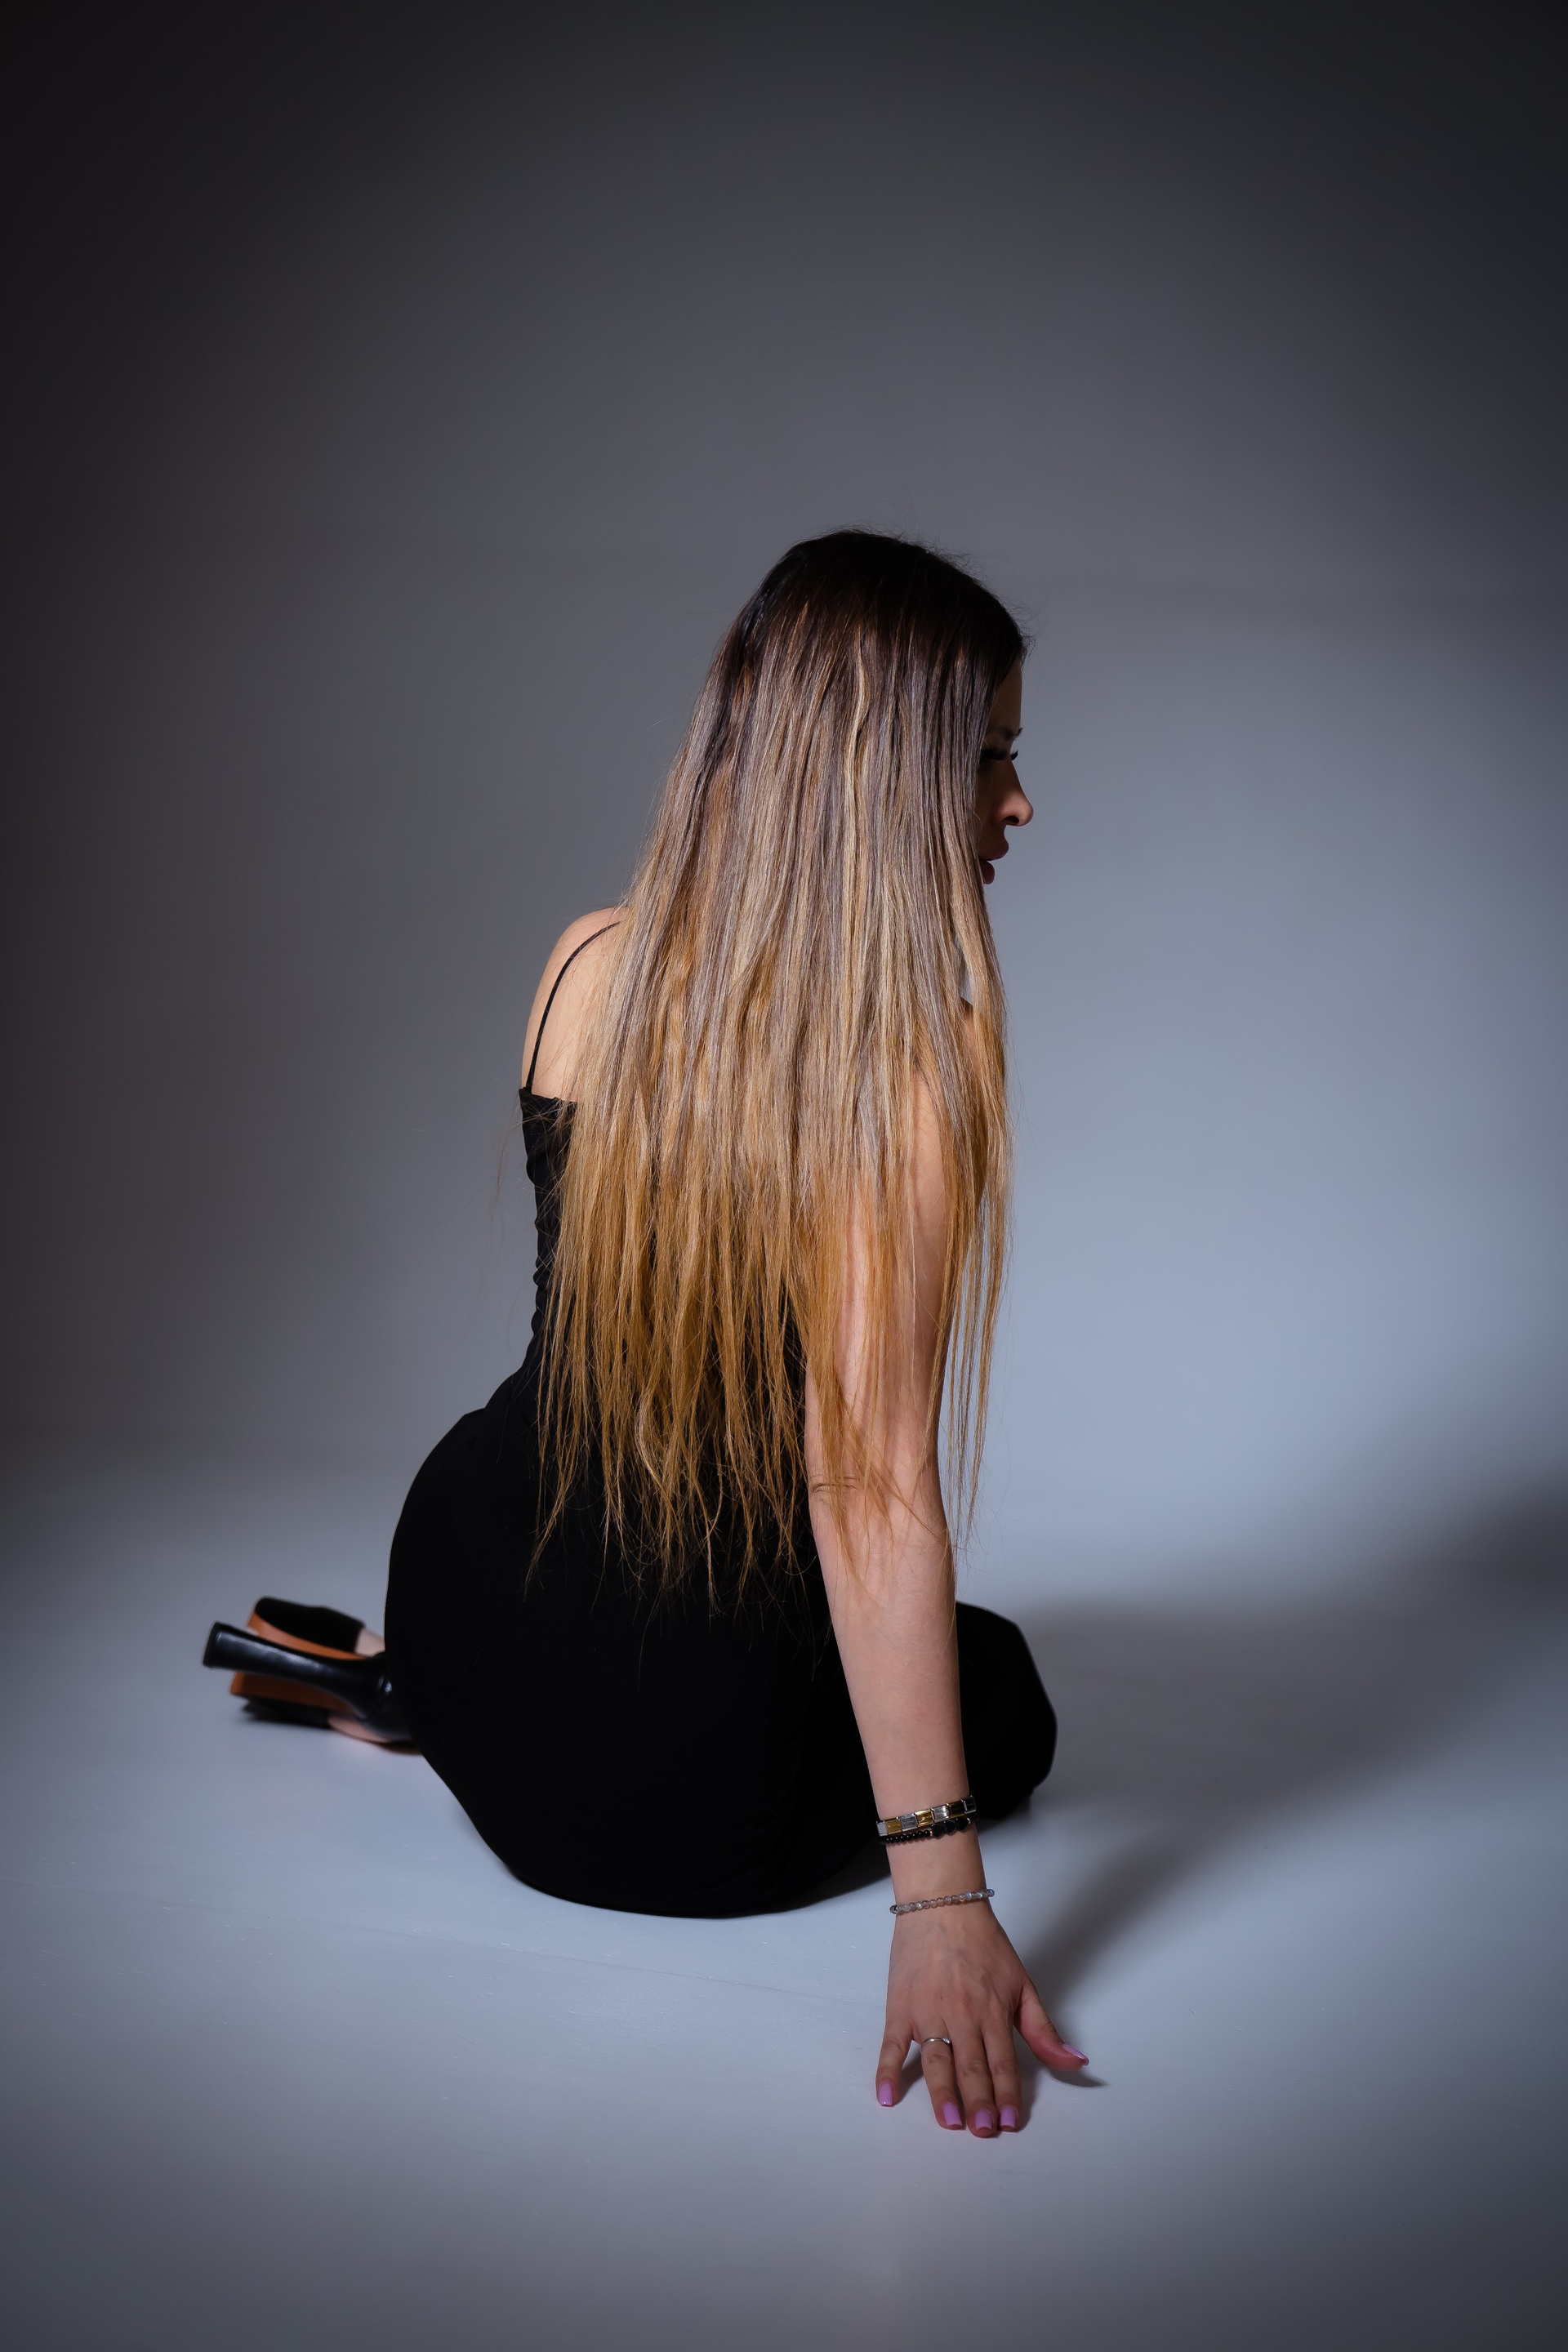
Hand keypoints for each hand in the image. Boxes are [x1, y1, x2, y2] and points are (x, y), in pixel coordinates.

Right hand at [876, 1901, 1085, 2133]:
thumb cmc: (984, 1944)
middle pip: (971, 2066)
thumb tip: (1075, 2062)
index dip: (1008, 2095)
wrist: (943, 1905)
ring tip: (948, 2121)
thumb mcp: (1022, 1984)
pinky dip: (887, 2071)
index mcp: (993, 2012)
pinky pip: (891, 2044)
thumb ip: (1044, 2030)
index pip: (1003, 2063)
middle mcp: (961, 2015)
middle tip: (982, 2132)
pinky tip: (886, 2097)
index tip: (1010, 2123)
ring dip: (941, 2092)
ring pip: (936, 2060)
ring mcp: (927, 2012)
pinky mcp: (899, 2007)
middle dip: (978, 2102)